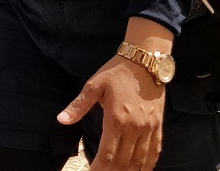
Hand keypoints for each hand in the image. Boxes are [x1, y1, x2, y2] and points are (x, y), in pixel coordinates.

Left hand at [57, 54, 164, 169]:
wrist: (145, 60)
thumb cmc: (118, 71)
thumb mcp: (94, 85)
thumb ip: (79, 105)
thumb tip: (61, 119)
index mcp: (116, 119)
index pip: (107, 155)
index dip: (98, 170)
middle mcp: (134, 127)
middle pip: (123, 163)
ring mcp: (148, 128)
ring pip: (140, 161)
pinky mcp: (158, 125)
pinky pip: (155, 151)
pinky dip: (148, 165)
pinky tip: (140, 170)